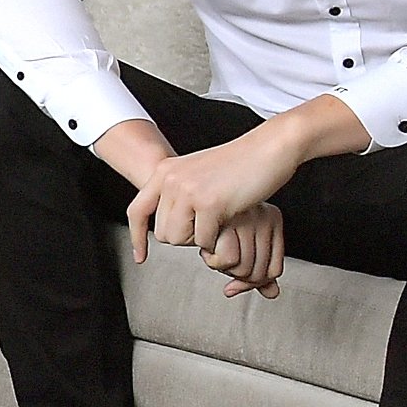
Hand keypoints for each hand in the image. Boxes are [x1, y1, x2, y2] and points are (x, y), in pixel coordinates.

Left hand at [125, 123, 301, 263]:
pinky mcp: (209, 203)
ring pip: (179, 239)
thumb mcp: (198, 172)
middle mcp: (170, 179)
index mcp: (165, 171)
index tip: (140, 258)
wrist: (269, 149)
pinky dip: (218, 239)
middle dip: (185, 237)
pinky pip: (204, 240)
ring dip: (200, 239)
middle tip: (208, 223)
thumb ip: (178, 192)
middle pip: (162, 233)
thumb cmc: (240, 164)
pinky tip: (229, 220)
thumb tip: (166, 223)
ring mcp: (188, 190)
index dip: (137, 237)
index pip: (137, 210)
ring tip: (218, 219)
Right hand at [204, 203, 285, 298]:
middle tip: (221, 256)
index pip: (274, 270)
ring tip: (213, 248)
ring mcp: (246, 219)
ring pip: (243, 270)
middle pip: (258, 274)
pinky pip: (228, 260)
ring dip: (222, 267)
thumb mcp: (243, 245)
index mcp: (271, 218)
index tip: (235, 271)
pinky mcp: (227, 221)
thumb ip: (259, 269)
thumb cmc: (212, 219)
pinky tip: (207, 246)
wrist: (191, 197)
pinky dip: (213, 260)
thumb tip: (271, 294)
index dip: (253, 281)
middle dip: (234, 274)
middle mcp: (262, 216)